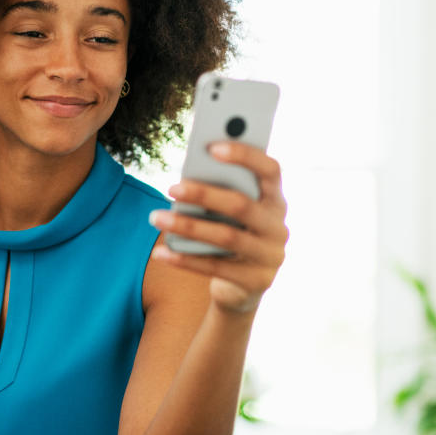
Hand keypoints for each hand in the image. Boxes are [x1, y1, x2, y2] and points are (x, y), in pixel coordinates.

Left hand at [149, 142, 287, 313]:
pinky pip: (214, 268)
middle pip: (242, 205)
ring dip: (188, 226)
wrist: (244, 288)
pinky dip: (184, 259)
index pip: (270, 170)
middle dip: (204, 194)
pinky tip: (160, 252)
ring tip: (157, 218)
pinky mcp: (255, 281)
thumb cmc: (232, 233)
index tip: (211, 147)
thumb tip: (186, 178)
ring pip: (226, 237)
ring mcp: (270, 256)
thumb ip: (222, 192)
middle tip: (171, 188)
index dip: (245, 156)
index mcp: (276, 200)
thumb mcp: (232, 212)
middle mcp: (279, 227)